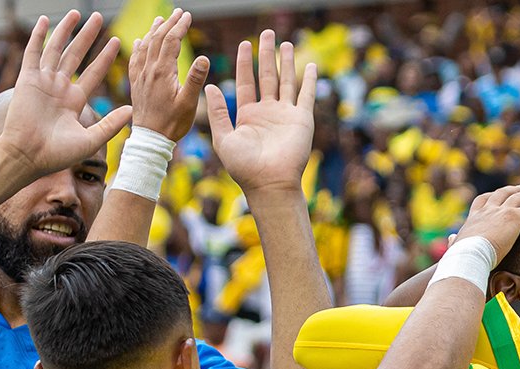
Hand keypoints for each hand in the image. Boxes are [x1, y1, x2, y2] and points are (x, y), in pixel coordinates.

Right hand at [0, 12, 129, 175]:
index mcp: (75, 101)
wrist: (28, 157)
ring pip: (57, 49)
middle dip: (88, 37)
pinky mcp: (28, 80)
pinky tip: (45, 20)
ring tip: (78, 13)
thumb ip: (111, 124)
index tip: (117, 41)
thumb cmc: (57, 155)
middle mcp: (60, 88)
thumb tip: (132, 109)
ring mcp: (43, 82)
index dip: (105, 57)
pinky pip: (33, 53)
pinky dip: (38, 36)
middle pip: (77, 55)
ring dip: (66, 31)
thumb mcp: (90, 140)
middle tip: (99, 17)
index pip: (94, 72)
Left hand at [127, 9, 209, 142]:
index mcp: (163, 72)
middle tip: (178, 12)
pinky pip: (135, 60)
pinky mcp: (136, 84)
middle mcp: (149, 70)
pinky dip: (138, 47)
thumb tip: (203, 58)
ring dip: (154, 31)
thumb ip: (196, 80)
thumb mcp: (189, 103)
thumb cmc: (172, 123)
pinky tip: (139, 41)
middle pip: (158, 39)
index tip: (187, 15)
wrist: (151, 139)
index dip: (180, 26)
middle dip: (169, 24)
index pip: (171, 41)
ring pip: (145, 46)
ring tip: (160, 20)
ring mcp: (140, 76)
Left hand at [206, 30, 316, 194]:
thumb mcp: (223, 137)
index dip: (244, 63)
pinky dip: (308, 80)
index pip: (245, 82)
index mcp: (248, 115)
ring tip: (285, 43)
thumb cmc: (244, 166)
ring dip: (286, 62)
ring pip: (286, 81)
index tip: (244, 44)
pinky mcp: (302, 119)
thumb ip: (218, 112)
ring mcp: (286, 114)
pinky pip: (306, 95)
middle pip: (266, 76)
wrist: (269, 183)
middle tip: (266, 34)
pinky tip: (309, 66)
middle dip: (266, 55)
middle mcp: (267, 112)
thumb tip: (210, 86)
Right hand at [457, 183, 519, 262]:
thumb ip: (454, 242)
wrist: (468, 256)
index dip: (493, 196)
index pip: (483, 200)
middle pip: (503, 193)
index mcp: (474, 218)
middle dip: (515, 189)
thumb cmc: (461, 257)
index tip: (499, 194)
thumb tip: (451, 240)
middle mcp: (487, 210)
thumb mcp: (456, 247)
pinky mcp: (513, 217)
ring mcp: (501, 212)